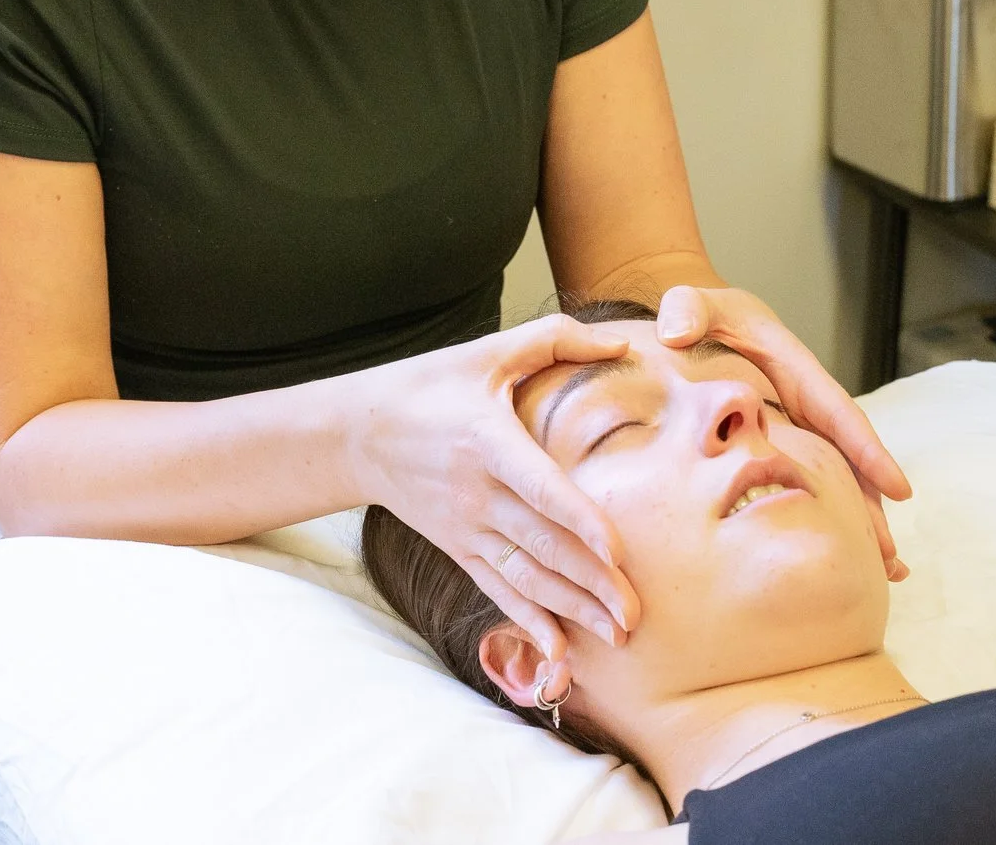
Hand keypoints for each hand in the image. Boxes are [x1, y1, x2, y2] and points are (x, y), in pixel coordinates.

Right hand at [347, 313, 642, 659]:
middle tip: (636, 614)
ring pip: (525, 577)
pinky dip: (529, 622)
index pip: (539, 488)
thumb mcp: (487, 352)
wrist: (360, 432)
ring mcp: (465, 528)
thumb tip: (621, 343)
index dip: (579, 520)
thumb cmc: (431, 385)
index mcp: (488, 442)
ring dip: (571, 610)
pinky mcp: (458, 548)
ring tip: (615, 636)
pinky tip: (559, 654)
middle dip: (591, 583)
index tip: (618, 550)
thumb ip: (554, 341)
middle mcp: (476, 494)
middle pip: (542, 546)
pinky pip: (497, 591)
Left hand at [653, 284, 913, 580]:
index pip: (835, 413)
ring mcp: (793, 429)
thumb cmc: (697, 315)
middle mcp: (803, 404)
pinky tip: (842, 558)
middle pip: (847, 459)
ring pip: (835, 479)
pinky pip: (807, 484)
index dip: (866, 452)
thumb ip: (688, 309)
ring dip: (859, 522)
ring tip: (885, 573)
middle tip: (890, 557)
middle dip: (870, 506)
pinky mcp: (779, 447)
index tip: (898, 489)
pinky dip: (828, 517)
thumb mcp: (693, 303)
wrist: (689, 327)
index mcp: (794, 370)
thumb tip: (675, 331)